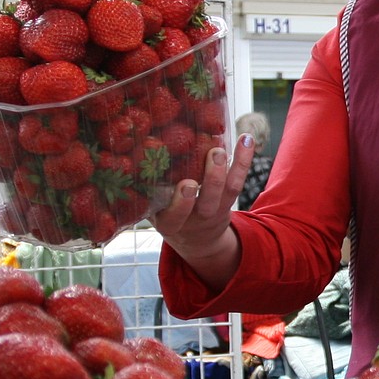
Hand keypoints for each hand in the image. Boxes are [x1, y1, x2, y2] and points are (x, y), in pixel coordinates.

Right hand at [149, 134, 254, 285]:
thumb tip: (132, 149)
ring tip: (227, 142)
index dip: (182, 203)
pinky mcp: (229, 201)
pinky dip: (244, 159)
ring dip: (232, 165)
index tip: (187, 184)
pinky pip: (238, 181)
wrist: (197, 240)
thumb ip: (145, 189)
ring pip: (228, 192)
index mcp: (170, 223)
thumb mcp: (152, 210)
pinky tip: (247, 138)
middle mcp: (195, 219)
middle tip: (214, 153)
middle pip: (208, 203)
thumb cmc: (166, 215)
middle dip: (213, 179)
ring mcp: (215, 210)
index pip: (175, 217)